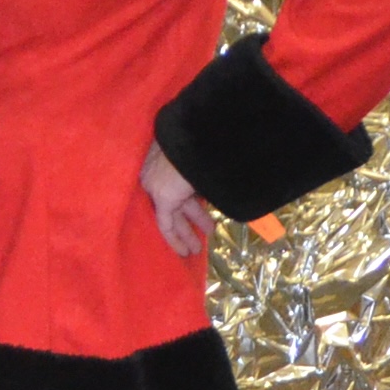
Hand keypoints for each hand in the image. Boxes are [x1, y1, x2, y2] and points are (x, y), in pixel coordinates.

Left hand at [141, 141, 212, 257]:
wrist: (199, 137)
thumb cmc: (208, 141)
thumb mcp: (209, 154)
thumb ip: (210, 167)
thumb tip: (233, 169)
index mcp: (170, 157)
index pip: (178, 184)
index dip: (193, 200)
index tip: (206, 207)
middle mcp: (159, 171)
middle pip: (177, 201)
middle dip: (192, 218)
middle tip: (207, 230)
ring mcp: (156, 184)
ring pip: (172, 214)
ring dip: (187, 232)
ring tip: (197, 248)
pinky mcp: (161, 197)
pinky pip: (165, 224)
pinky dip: (175, 240)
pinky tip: (185, 252)